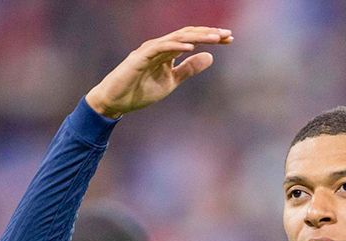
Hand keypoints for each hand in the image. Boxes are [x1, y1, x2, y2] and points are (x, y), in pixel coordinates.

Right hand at [85, 26, 232, 118]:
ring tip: (215, 38)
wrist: (115, 102)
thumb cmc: (140, 90)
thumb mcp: (172, 81)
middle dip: (208, 33)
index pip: (193, 39)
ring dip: (197, 37)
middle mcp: (160, 47)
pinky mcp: (140, 58)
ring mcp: (149, 50)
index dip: (211, 38)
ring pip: (176, 38)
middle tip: (228, 34)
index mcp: (168, 52)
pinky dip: (176, 46)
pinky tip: (191, 47)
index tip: (230, 38)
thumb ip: (189, 69)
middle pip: (188, 34)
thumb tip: (210, 57)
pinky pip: (160, 48)